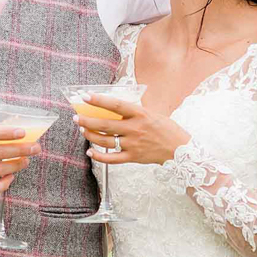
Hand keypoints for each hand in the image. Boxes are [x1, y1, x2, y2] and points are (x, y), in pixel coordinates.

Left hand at [73, 94, 190, 166]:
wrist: (179, 149)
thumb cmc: (166, 129)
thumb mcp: (152, 113)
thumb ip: (135, 111)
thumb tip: (117, 105)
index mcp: (140, 114)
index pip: (116, 105)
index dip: (99, 100)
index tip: (85, 97)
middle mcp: (135, 128)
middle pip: (105, 124)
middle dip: (87, 121)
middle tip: (76, 118)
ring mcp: (132, 144)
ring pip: (105, 141)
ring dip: (91, 135)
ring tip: (83, 130)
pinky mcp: (132, 157)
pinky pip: (111, 158)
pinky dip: (98, 156)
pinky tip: (90, 151)